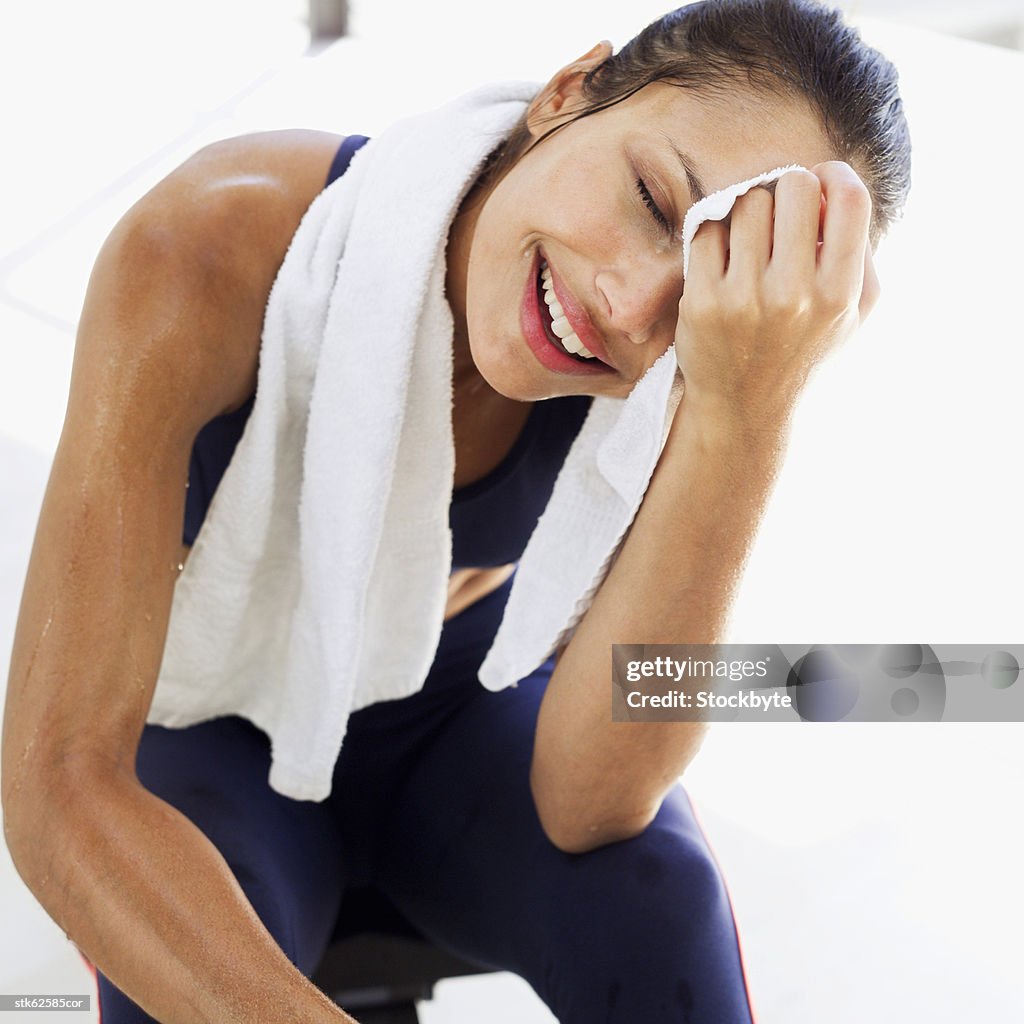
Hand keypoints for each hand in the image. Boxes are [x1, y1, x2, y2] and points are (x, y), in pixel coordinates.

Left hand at [675, 161, 876, 426]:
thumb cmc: (803, 349)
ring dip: (749, 213)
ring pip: (748, 202)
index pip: (849, 199)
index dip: (833, 176)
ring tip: (751, 244)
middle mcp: (794, 295)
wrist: (744, 408)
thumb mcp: (854, 313)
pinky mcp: (701, 302)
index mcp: (840, 295)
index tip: (820, 184)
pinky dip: (715, 237)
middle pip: (795, 187)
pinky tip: (723, 260)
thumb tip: (833, 188)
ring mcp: (744, 299)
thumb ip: (858, 251)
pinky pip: (708, 231)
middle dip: (788, 192)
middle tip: (780, 217)